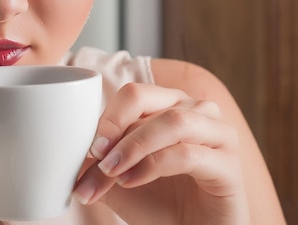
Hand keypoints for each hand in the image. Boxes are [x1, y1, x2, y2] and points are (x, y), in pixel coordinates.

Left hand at [73, 82, 249, 224]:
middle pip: (146, 97)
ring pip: (171, 121)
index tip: (87, 150)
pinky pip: (187, 153)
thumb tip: (67, 153)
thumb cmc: (159, 203)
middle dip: (114, 128)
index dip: (106, 118)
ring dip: (133, 146)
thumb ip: (96, 161)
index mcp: (169, 105)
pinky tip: (131, 181)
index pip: (132, 95)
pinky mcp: (229, 166)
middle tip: (96, 158)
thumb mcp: (117, 179)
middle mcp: (196, 111)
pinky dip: (152, 165)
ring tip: (112, 172)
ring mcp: (218, 135)